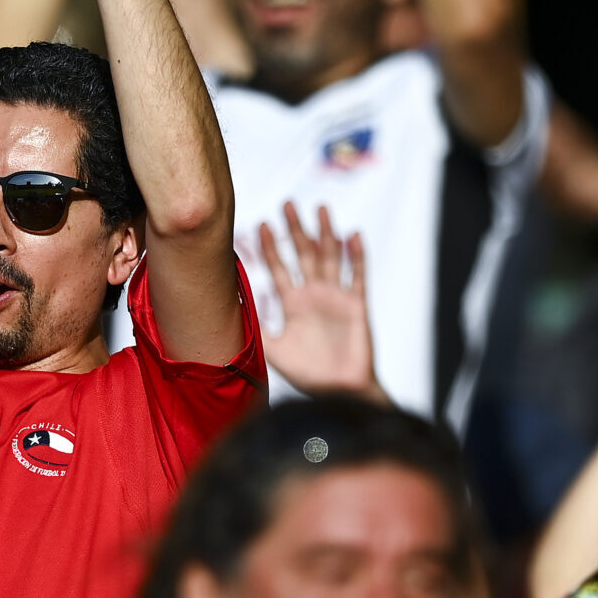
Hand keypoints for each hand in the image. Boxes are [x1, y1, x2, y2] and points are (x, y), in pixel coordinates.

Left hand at [261, 204, 383, 402]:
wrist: (338, 393)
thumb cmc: (308, 375)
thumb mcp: (273, 350)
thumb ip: (257, 325)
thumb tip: (240, 301)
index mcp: (293, 304)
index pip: (279, 268)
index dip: (269, 248)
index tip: (259, 227)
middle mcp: (313, 295)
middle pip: (304, 254)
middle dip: (295, 230)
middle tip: (287, 205)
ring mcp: (336, 298)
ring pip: (330, 258)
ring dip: (325, 233)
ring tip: (320, 209)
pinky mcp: (357, 305)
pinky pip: (357, 277)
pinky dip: (356, 257)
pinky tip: (352, 236)